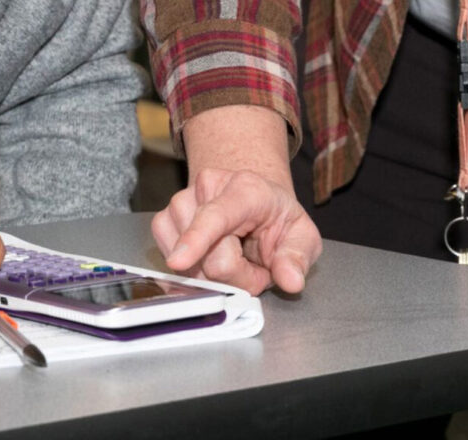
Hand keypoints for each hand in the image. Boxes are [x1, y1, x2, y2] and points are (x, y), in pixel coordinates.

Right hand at [152, 166, 322, 293]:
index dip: (197, 239)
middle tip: (253, 266)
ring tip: (233, 258)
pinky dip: (193, 271)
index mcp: (246, 188)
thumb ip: (298, 258)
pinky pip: (170, 262)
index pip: (216, 216)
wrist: (254, 204)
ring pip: (188, 266)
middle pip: (209, 259)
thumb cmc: (277, 220)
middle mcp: (207, 188)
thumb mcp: (303, 237)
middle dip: (235, 277)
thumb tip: (291, 280)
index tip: (180, 261)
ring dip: (213, 275)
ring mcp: (181, 202)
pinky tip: (209, 258)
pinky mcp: (164, 220)